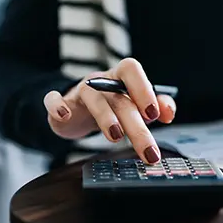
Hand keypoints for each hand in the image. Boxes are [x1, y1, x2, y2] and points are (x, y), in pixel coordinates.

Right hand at [43, 58, 175, 163]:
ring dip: (105, 117)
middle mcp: (101, 81)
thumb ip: (157, 106)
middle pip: (120, 98)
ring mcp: (80, 91)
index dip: (143, 89)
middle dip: (136, 125)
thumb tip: (168, 112)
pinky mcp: (62, 104)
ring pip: (93, 99)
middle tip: (149, 151)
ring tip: (116, 137)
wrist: (78, 109)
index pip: (132, 71)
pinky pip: (54, 100)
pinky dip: (57, 106)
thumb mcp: (136, 106)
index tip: (154, 114)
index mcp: (121, 77)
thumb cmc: (113, 106)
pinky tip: (64, 116)